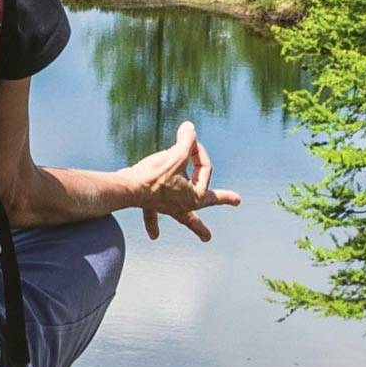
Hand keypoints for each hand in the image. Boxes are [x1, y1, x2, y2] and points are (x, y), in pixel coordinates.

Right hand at [121, 120, 240, 242]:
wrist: (127, 189)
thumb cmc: (154, 175)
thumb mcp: (175, 154)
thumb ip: (186, 141)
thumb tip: (190, 128)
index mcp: (196, 196)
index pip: (204, 167)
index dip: (197, 151)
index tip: (187, 141)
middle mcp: (185, 205)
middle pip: (208, 202)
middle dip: (223, 199)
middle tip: (237, 201)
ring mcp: (169, 207)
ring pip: (185, 217)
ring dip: (195, 226)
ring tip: (207, 238)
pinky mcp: (152, 204)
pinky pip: (153, 217)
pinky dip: (154, 225)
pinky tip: (155, 236)